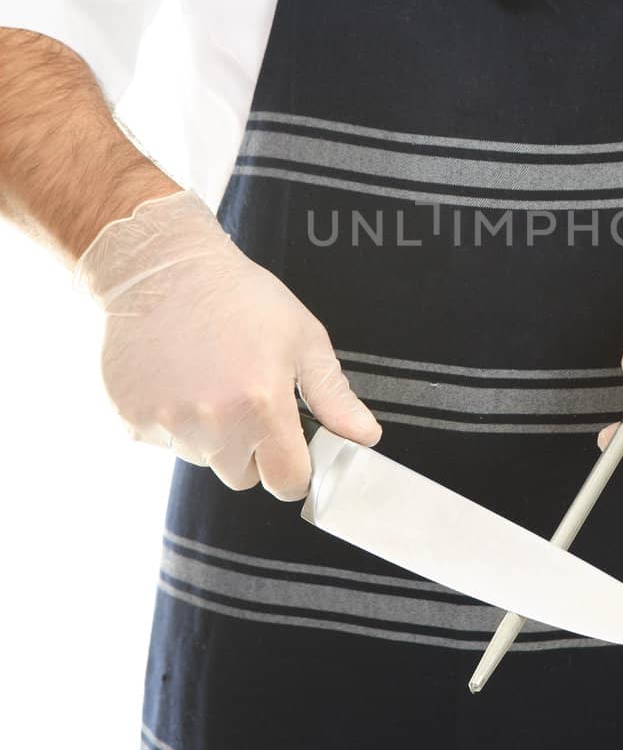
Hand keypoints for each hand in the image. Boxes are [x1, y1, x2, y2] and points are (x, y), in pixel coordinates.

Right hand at [73, 188, 379, 498]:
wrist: (161, 267)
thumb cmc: (239, 296)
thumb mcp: (302, 337)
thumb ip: (333, 396)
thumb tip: (363, 437)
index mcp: (261, 406)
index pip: (286, 482)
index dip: (294, 470)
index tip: (291, 450)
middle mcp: (213, 424)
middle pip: (242, 477)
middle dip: (252, 451)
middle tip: (246, 397)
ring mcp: (168, 424)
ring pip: (202, 459)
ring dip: (210, 435)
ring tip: (209, 377)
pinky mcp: (132, 419)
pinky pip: (164, 441)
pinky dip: (173, 420)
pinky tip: (177, 377)